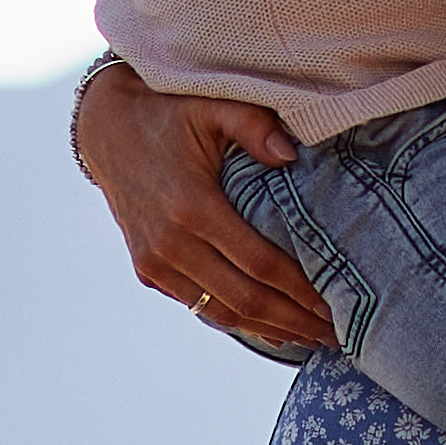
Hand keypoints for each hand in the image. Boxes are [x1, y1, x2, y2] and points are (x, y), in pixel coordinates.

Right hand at [70, 62, 334, 361]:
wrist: (107, 130)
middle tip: (338, 333)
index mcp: (192, 206)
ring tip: (312, 338)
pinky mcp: (148, 271)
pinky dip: (238, 320)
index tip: (336, 304)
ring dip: (271, 329)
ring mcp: (155, 263)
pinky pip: (199, 306)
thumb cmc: (168, 113)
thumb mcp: (212, 106)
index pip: (260, 263)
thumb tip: (292, 156)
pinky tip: (272, 328)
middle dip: (295, 321)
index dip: (300, 289)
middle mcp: (170, 244)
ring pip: (222, 312)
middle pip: (246, 299)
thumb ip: (253, 125)